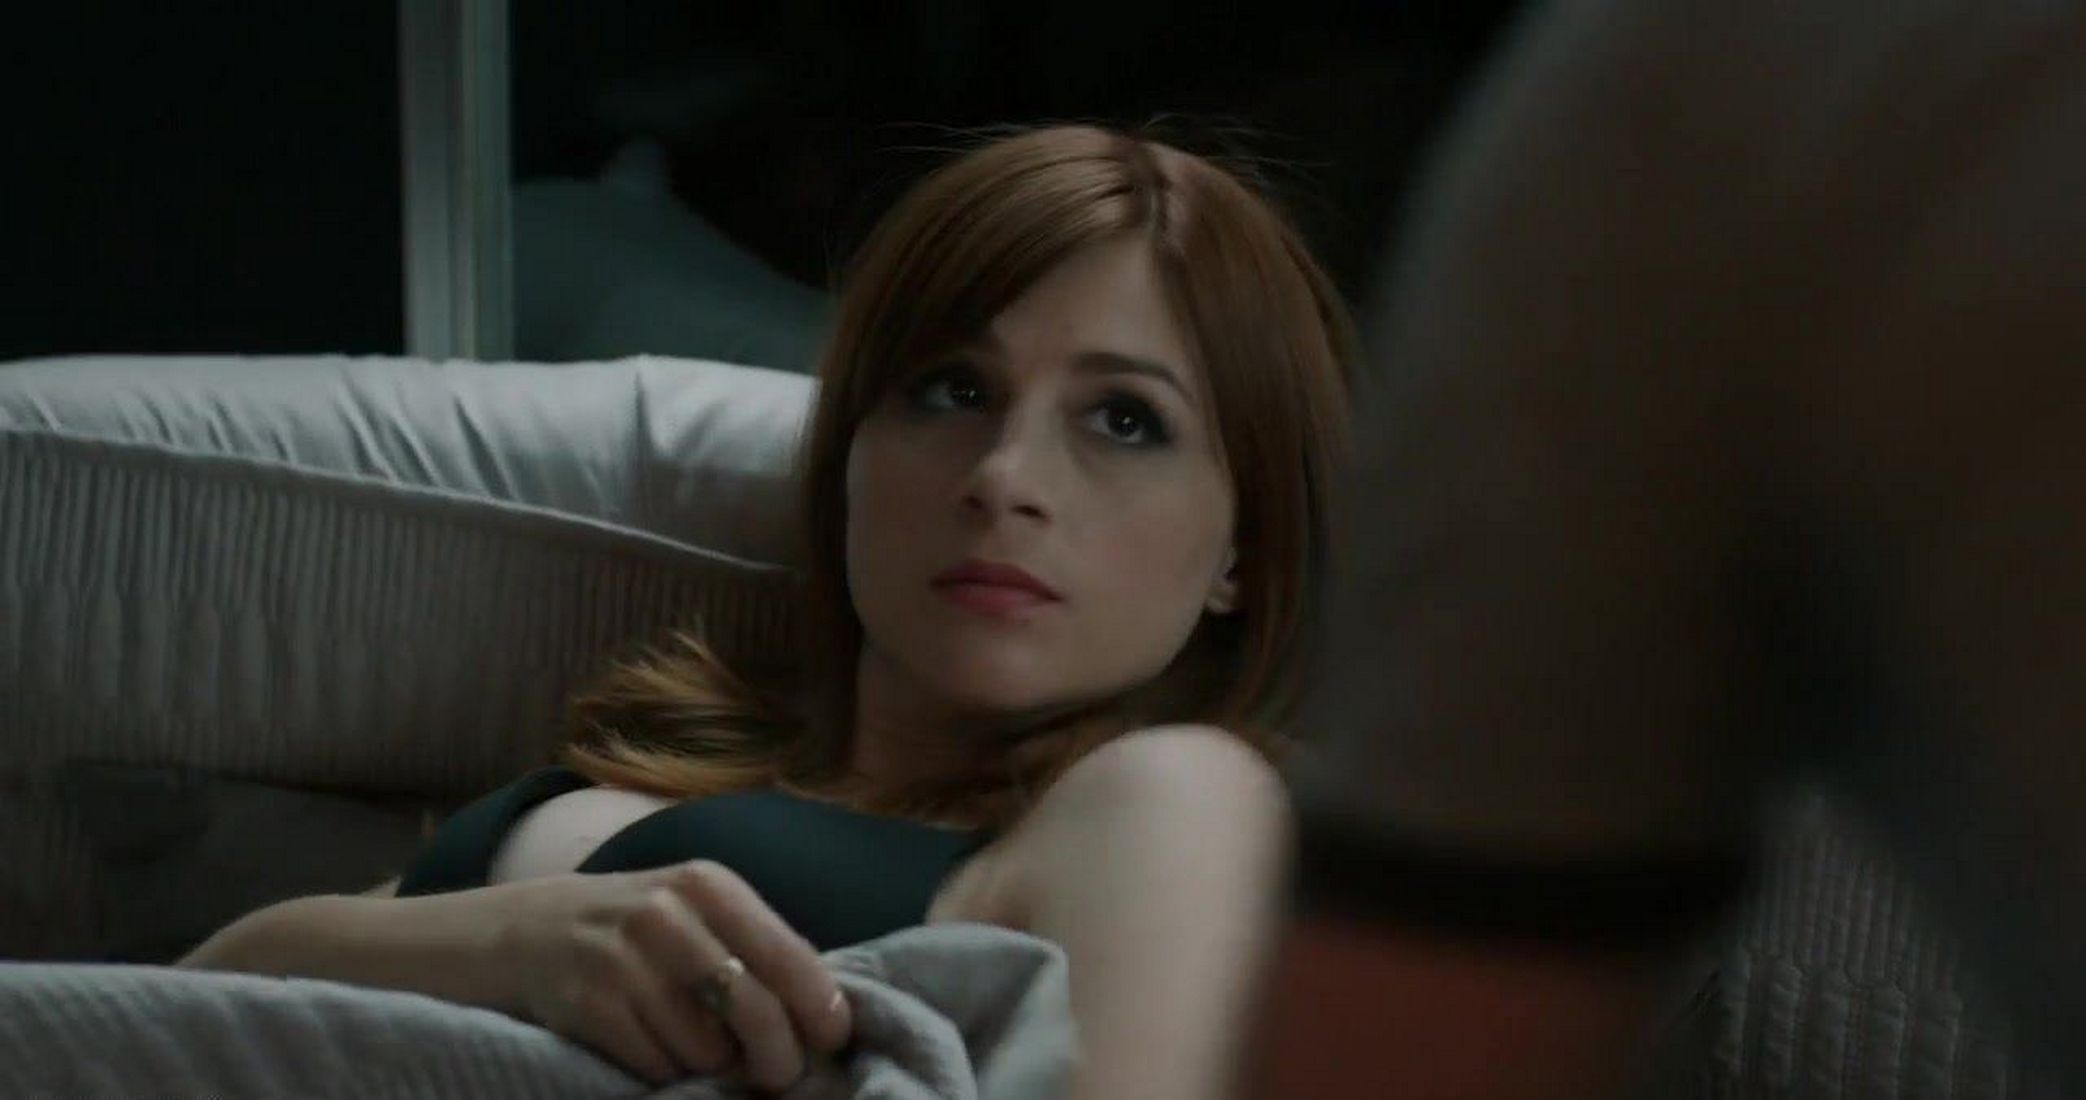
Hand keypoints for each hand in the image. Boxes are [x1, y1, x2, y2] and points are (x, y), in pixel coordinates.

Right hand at [491, 860, 851, 1089]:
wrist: (519, 933)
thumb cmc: (631, 930)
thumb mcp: (693, 913)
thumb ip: (754, 948)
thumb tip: (825, 1014)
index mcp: (707, 886)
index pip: (790, 958)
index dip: (821, 1010)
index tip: (833, 1040)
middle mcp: (667, 915)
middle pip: (756, 1011)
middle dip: (778, 1058)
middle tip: (777, 1076)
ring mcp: (623, 960)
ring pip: (706, 1050)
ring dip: (709, 1066)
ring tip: (691, 1045)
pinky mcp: (587, 1005)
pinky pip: (657, 1067)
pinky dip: (663, 1072)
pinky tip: (649, 1050)